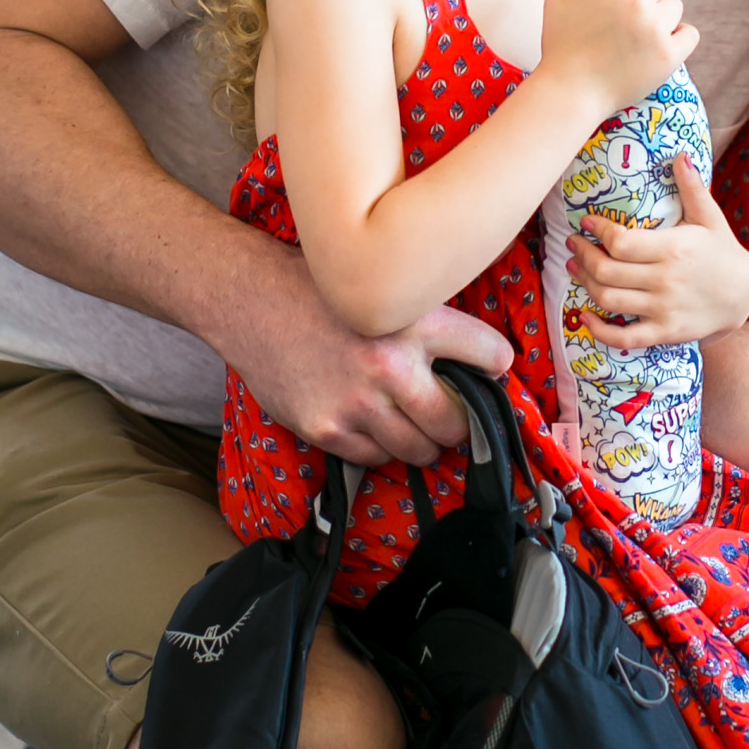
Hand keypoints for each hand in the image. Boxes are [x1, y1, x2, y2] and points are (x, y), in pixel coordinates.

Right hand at [218, 239, 513, 466]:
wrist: (252, 301)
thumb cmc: (320, 291)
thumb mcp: (384, 291)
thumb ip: (427, 321)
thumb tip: (476, 355)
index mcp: (414, 321)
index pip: (489, 353)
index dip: (496, 363)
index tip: (494, 368)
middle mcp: (390, 365)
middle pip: (456, 421)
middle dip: (460, 422)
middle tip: (453, 416)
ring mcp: (358, 403)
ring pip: (418, 448)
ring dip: (423, 441)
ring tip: (416, 425)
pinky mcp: (328, 428)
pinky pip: (376, 457)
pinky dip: (383, 447)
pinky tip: (376, 425)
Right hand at [541, 0, 697, 115]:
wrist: (571, 92)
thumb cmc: (561, 46)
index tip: (609, 9)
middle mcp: (638, 0)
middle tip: (622, 25)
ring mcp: (656, 27)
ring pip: (673, 5)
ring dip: (660, 16)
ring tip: (640, 37)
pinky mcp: (670, 54)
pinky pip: (690, 34)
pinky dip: (680, 38)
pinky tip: (663, 45)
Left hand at [566, 155, 748, 346]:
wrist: (744, 296)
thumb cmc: (722, 252)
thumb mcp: (710, 218)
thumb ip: (692, 188)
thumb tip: (680, 154)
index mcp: (673, 248)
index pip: (620, 241)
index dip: (597, 230)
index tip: (586, 221)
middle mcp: (665, 280)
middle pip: (606, 270)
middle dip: (582, 255)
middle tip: (573, 244)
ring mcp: (663, 309)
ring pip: (608, 299)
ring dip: (584, 283)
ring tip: (575, 268)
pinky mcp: (663, 332)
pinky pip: (623, 337)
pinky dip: (598, 330)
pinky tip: (583, 316)